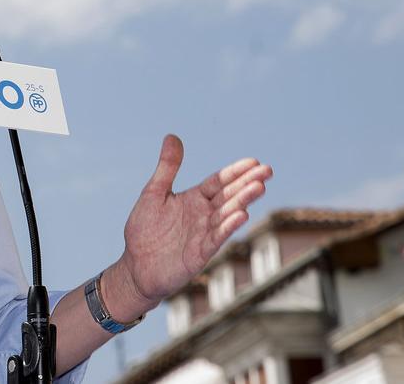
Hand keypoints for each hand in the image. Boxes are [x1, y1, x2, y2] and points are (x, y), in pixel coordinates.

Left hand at [113, 134, 271, 312]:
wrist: (136, 267)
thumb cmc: (144, 231)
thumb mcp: (153, 193)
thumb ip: (167, 168)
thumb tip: (172, 136)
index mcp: (194, 198)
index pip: (219, 181)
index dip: (236, 172)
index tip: (254, 161)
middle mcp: (204, 214)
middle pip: (229, 195)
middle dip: (248, 183)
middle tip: (267, 171)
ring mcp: (204, 233)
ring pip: (227, 214)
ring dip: (243, 201)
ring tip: (259, 187)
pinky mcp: (201, 253)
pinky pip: (217, 237)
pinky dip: (229, 226)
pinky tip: (242, 214)